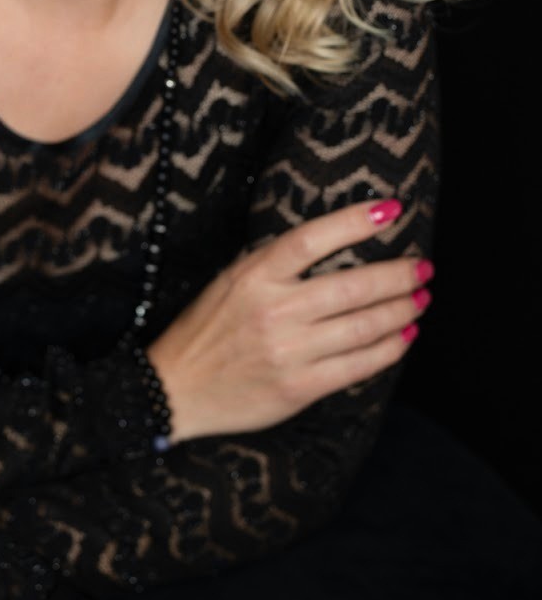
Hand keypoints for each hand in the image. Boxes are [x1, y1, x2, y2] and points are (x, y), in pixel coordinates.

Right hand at [147, 198, 430, 441]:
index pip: (313, 238)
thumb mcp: (230, 281)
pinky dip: (390, 348)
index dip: (356, 221)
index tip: (392, 211)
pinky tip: (404, 335)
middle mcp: (274, 309)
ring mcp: (288, 351)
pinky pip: (358, 365)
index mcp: (253, 275)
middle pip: (353, 285)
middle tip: (424, 267)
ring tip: (421, 299)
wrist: (175, 389)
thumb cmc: (206, 330)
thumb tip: (336, 245)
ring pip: (364, 326)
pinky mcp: (299, 387)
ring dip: (402, 310)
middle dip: (399, 275)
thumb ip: (275, 266)